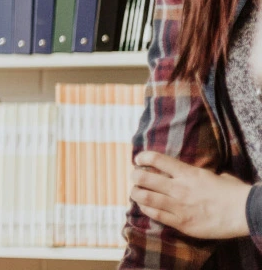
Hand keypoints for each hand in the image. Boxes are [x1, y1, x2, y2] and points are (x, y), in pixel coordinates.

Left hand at [130, 151, 252, 238]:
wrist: (245, 212)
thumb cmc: (233, 192)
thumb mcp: (214, 175)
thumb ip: (197, 174)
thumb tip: (192, 173)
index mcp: (188, 173)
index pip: (156, 159)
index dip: (142, 157)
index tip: (138, 159)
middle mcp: (179, 188)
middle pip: (143, 177)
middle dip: (135, 176)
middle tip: (135, 176)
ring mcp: (179, 206)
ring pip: (144, 197)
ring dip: (136, 193)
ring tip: (136, 192)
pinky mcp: (181, 223)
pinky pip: (155, 215)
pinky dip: (146, 209)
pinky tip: (145, 207)